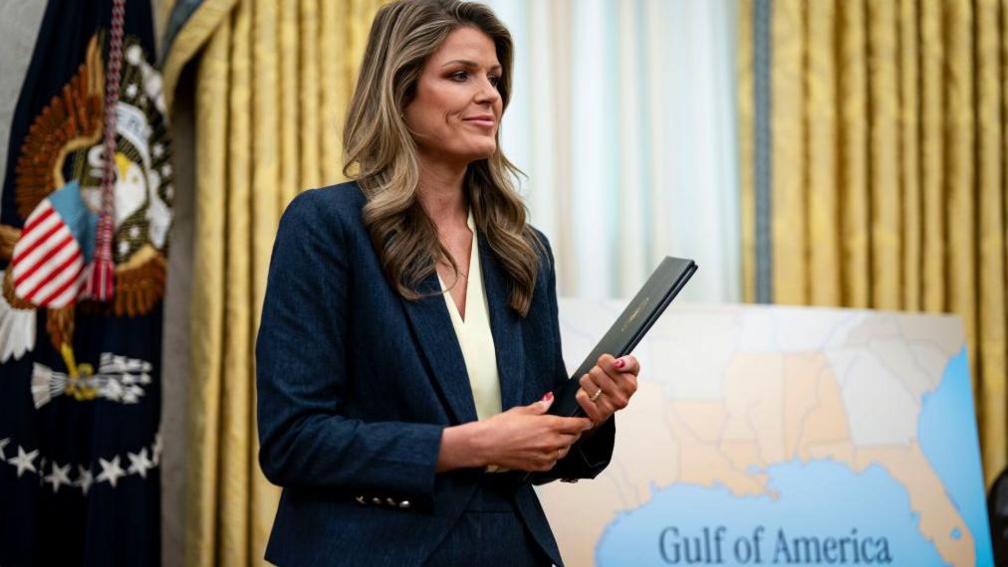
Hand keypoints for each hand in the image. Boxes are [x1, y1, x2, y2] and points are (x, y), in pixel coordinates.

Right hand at [470, 393, 593, 471]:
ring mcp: (546, 456)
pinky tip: (546, 451)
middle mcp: (551, 442)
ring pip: (564, 451)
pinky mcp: (538, 466)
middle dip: (573, 433)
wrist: (487, 444)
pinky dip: (553, 456)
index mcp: (550, 425)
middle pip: (572, 438)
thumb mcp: (522, 411)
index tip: (589, 421)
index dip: (585, 423)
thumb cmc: (501, 426)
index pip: (576, 425)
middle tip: (570, 428)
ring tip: (556, 439)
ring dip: (564, 445)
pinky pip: (553, 462)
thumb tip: (549, 400)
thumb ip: (540, 407)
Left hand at [575, 354, 639, 424]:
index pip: (606, 360)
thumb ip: (629, 361)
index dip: (604, 361)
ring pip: (586, 381)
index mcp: (631, 385)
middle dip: (595, 372)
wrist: (608, 406)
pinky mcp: (597, 416)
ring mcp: (610, 408)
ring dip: (587, 382)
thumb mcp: (628, 370)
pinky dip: (582, 394)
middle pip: (595, 371)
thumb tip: (618, 364)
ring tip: (595, 387)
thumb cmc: (617, 385)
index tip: (610, 366)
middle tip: (601, 379)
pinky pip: (581, 396)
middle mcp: (622, 399)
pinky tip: (590, 397)